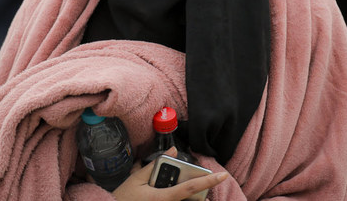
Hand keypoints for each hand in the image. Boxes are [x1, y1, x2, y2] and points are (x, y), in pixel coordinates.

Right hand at [112, 147, 228, 200]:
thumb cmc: (123, 197)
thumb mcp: (137, 178)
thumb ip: (155, 164)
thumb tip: (173, 150)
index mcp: (163, 197)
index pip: (190, 187)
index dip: (208, 181)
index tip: (222, 176)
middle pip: (191, 199)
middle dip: (201, 191)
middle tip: (208, 180)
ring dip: (194, 197)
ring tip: (193, 192)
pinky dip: (183, 197)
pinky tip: (184, 194)